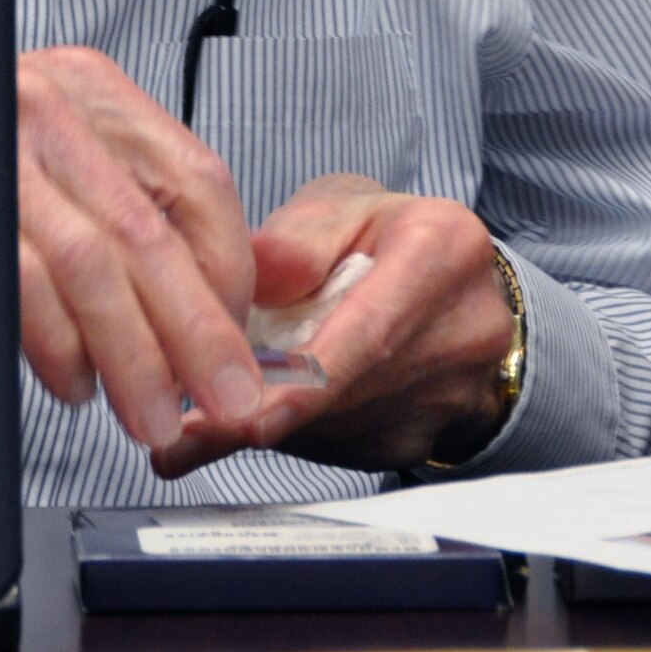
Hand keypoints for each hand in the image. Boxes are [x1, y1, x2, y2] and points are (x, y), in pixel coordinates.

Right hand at [16, 47, 263, 450]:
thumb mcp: (75, 141)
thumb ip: (158, 207)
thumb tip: (260, 293)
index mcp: (95, 89)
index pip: (197, 182)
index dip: (228, 276)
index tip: (237, 344)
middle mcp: (46, 110)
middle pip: (144, 233)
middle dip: (195, 333)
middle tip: (226, 400)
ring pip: (86, 267)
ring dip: (130, 357)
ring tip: (151, 415)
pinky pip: (19, 287)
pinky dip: (57, 348)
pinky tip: (75, 381)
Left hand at [149, 174, 514, 477]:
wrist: (449, 280)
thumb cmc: (380, 233)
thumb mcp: (335, 205)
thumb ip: (294, 240)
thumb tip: (250, 284)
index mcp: (443, 250)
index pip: (367, 330)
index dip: (302, 380)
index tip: (241, 414)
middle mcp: (464, 330)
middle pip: (349, 388)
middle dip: (261, 406)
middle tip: (186, 420)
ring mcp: (452, 395)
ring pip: (341, 426)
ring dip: (273, 421)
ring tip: (213, 407)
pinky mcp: (427, 436)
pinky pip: (346, 446)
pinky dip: (297, 430)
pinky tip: (267, 406)